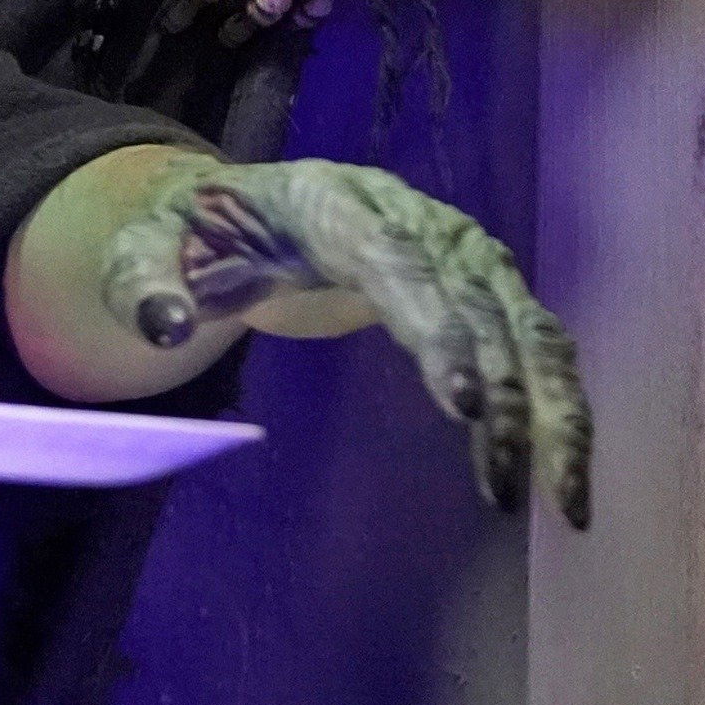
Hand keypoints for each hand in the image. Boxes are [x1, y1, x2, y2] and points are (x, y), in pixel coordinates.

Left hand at [102, 156, 591, 525]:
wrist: (235, 205)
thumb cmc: (191, 234)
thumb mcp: (143, 251)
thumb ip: (144, 286)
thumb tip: (164, 327)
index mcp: (332, 202)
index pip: (396, 263)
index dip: (437, 328)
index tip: (466, 404)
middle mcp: (413, 218)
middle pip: (481, 302)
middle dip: (511, 392)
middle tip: (510, 480)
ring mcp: (456, 249)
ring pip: (526, 326)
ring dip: (554, 410)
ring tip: (560, 501)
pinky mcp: (478, 284)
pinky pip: (530, 343)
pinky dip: (555, 406)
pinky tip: (558, 479)